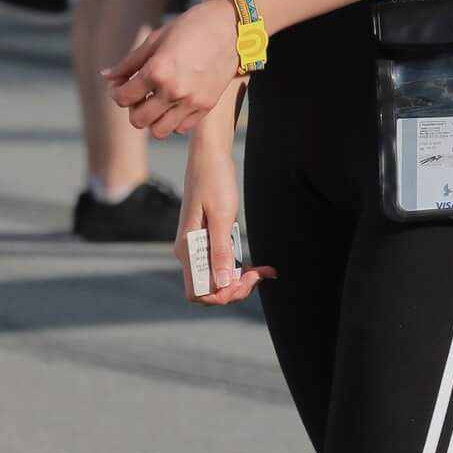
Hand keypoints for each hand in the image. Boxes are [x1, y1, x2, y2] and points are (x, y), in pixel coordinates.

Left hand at [103, 0, 241, 132]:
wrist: (232, 28)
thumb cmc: (191, 27)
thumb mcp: (155, 39)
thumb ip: (129, 62)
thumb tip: (106, 76)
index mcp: (157, 71)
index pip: (123, 97)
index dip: (116, 93)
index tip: (120, 87)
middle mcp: (173, 91)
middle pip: (138, 120)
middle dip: (132, 109)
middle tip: (137, 95)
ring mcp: (192, 101)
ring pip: (159, 131)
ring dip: (152, 119)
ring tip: (155, 102)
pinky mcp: (206, 106)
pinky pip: (181, 128)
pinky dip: (172, 121)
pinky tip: (173, 103)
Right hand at [177, 143, 275, 305]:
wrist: (210, 157)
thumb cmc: (214, 182)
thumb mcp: (222, 216)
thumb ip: (221, 250)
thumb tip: (222, 282)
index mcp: (187, 248)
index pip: (198, 292)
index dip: (220, 295)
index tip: (242, 281)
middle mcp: (189, 252)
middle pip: (210, 288)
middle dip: (235, 288)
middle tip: (258, 274)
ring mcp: (198, 247)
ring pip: (218, 278)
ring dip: (241, 280)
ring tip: (264, 271)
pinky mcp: (208, 241)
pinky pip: (222, 264)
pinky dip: (241, 269)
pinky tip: (262, 267)